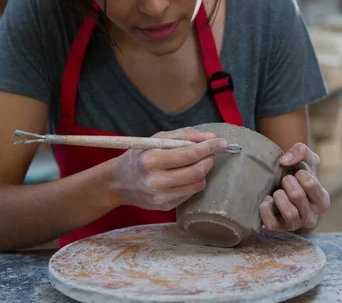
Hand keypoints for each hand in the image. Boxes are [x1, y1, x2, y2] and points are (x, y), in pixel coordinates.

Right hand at [111, 127, 228, 210]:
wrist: (118, 182)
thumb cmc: (140, 155)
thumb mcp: (157, 139)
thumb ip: (184, 135)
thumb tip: (211, 138)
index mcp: (151, 160)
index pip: (189, 154)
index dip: (209, 148)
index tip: (223, 142)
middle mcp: (155, 181)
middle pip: (196, 172)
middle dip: (209, 160)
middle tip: (212, 152)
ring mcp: (160, 197)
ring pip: (197, 184)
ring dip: (204, 171)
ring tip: (199, 162)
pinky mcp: (165, 207)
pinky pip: (190, 193)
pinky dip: (194, 182)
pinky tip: (187, 174)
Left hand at [259, 142, 330, 231]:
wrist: (281, 184)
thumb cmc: (298, 172)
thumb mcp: (306, 158)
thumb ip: (301, 151)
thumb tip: (285, 161)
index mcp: (323, 201)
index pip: (311, 183)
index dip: (299, 174)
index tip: (297, 174)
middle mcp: (312, 217)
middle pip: (297, 196)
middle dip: (287, 182)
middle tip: (285, 180)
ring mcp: (295, 225)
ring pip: (289, 212)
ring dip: (279, 195)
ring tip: (278, 190)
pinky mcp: (278, 229)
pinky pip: (271, 222)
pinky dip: (266, 207)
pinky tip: (268, 199)